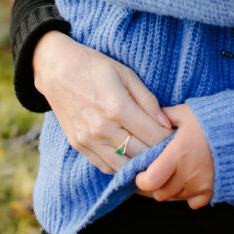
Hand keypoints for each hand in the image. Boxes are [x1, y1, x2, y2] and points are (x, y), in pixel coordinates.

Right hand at [33, 31, 172, 173]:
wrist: (57, 70)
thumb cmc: (95, 67)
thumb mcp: (126, 74)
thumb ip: (148, 100)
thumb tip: (167, 124)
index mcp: (117, 107)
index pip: (152, 136)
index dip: (168, 139)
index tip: (176, 137)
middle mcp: (102, 128)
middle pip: (140, 154)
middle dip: (158, 153)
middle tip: (168, 148)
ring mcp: (88, 140)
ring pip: (123, 167)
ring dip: (139, 163)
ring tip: (150, 154)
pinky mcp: (79, 146)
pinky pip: (106, 167)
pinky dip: (121, 166)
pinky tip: (129, 155)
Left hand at [135, 104, 213, 209]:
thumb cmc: (211, 119)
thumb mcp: (186, 113)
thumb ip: (165, 116)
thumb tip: (150, 118)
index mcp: (178, 153)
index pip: (150, 181)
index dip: (141, 180)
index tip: (141, 171)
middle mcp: (188, 173)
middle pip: (160, 193)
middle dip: (154, 185)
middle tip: (156, 171)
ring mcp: (201, 185)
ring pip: (174, 198)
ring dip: (170, 189)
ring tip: (174, 172)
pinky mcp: (212, 191)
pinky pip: (192, 202)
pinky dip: (188, 195)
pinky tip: (189, 180)